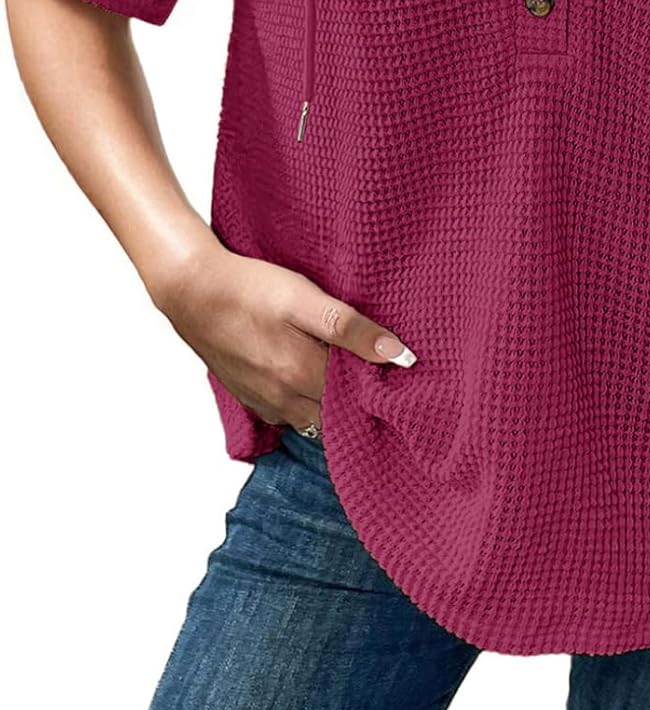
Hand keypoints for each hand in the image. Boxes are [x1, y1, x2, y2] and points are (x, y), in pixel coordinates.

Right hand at [149, 240, 417, 433]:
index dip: (379, 390)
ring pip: (310, 420)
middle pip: (334, 417)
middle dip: (357, 405)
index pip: (357, 400)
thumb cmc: (249, 289)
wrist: (192, 290)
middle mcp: (283, 398)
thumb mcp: (305, 299)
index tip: (397, 380)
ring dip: (330, 408)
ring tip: (348, 380)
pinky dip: (303, 405)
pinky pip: (285, 413)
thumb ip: (350, 329)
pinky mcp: (247, 395)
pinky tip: (310, 380)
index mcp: (302, 375)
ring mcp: (263, 400)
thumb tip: (398, 355)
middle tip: (378, 381)